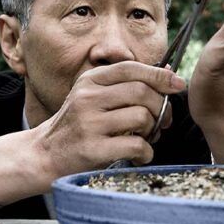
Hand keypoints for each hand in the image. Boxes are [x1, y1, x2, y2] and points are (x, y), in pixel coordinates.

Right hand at [31, 61, 186, 177]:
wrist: (45, 153)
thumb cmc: (77, 124)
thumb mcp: (93, 96)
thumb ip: (125, 84)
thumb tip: (169, 74)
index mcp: (89, 81)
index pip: (131, 68)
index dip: (159, 75)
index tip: (178, 85)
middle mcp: (88, 98)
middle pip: (142, 92)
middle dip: (161, 107)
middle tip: (162, 121)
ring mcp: (89, 123)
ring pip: (142, 117)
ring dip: (152, 130)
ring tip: (144, 137)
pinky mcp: (93, 149)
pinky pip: (136, 145)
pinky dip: (146, 152)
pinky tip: (139, 155)